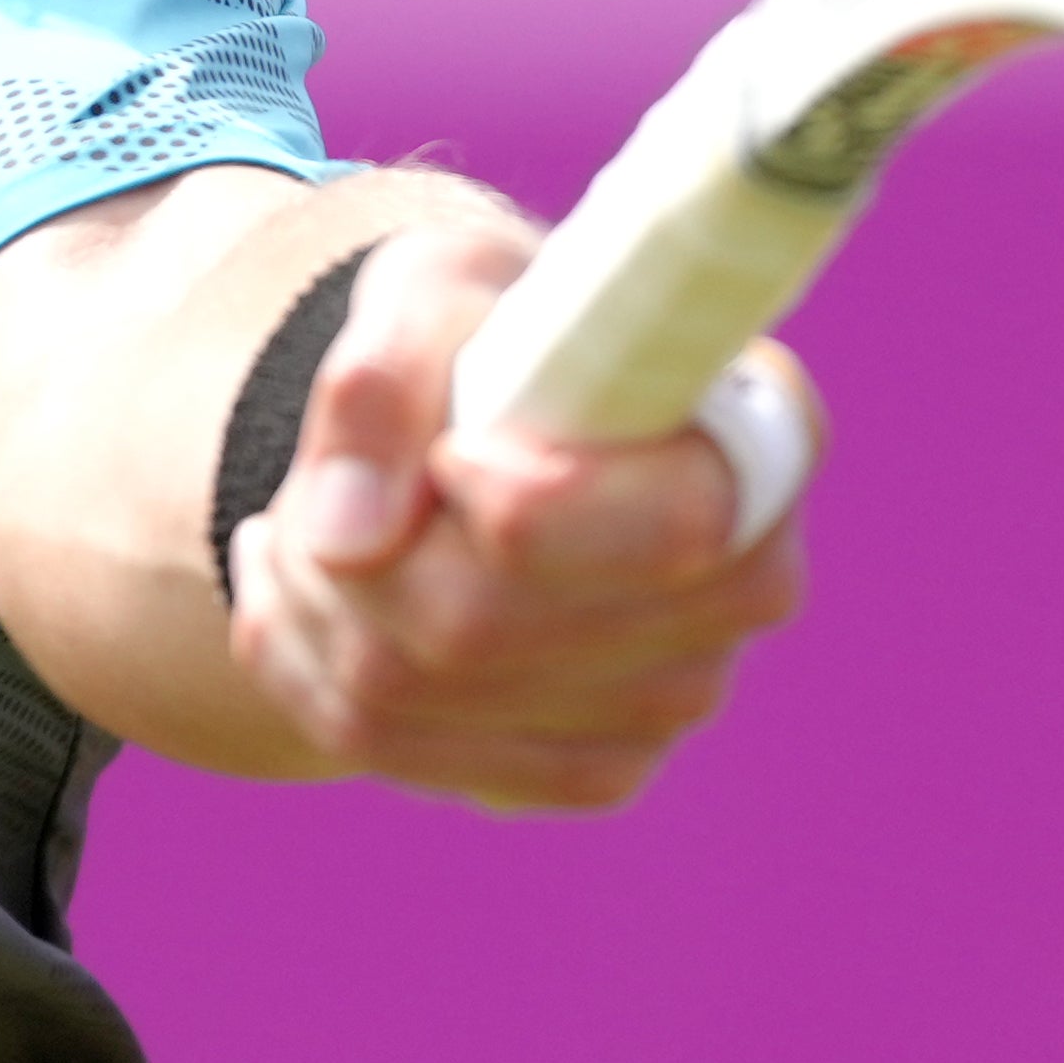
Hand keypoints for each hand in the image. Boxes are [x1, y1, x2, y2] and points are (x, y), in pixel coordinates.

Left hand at [227, 208, 809, 814]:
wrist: (470, 427)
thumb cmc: (476, 342)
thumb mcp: (425, 294)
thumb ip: (385, 376)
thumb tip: (349, 537)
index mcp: (760, 442)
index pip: (672, 526)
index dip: (529, 505)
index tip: (451, 453)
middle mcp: (745, 585)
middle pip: (483, 625)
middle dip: (355, 550)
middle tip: (323, 478)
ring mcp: (675, 698)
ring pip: (411, 694)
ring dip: (313, 600)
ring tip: (309, 520)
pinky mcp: (590, 768)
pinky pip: (393, 747)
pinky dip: (303, 664)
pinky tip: (312, 589)